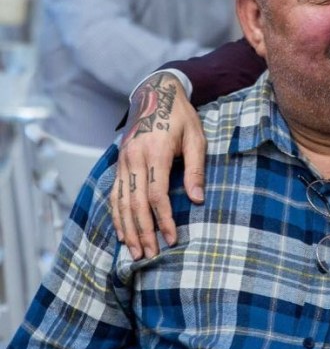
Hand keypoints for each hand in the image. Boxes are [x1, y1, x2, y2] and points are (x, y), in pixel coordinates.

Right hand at [110, 72, 205, 258]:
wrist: (155, 93)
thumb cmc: (181, 117)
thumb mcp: (196, 137)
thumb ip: (195, 168)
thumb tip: (197, 200)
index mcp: (156, 152)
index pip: (156, 194)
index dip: (163, 219)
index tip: (171, 239)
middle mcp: (134, 158)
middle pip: (134, 204)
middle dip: (142, 232)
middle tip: (149, 255)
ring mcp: (123, 160)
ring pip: (120, 202)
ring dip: (127, 229)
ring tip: (135, 252)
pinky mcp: (118, 162)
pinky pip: (114, 194)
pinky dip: (116, 216)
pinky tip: (122, 232)